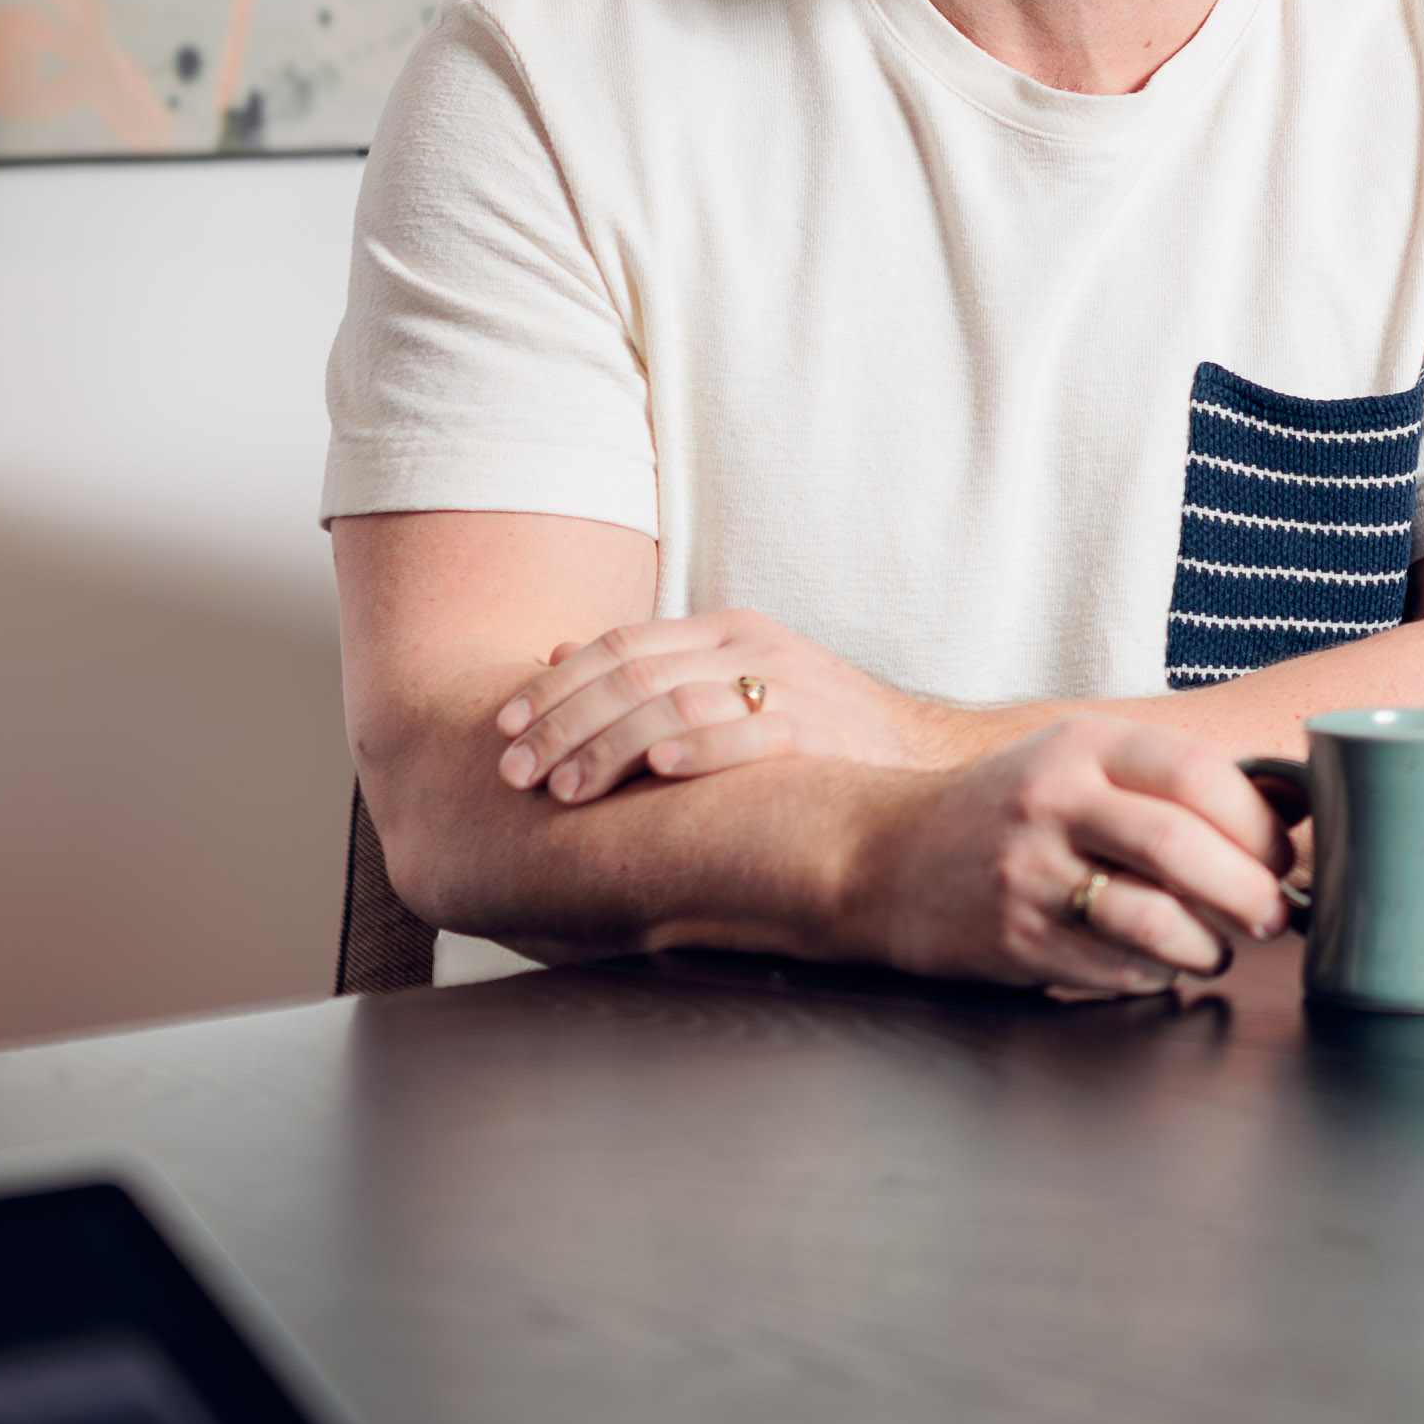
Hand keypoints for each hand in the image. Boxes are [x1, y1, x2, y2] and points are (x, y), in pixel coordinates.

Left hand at [499, 610, 950, 800]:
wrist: (923, 757)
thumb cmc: (814, 732)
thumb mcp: (731, 684)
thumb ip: (653, 671)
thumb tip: (557, 653)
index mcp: (723, 631)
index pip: (618, 645)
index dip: (554, 687)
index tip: (500, 730)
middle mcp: (750, 648)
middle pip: (633, 674)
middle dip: (563, 723)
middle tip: (514, 773)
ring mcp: (789, 685)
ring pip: (678, 703)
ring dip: (611, 746)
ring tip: (563, 791)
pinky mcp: (822, 731)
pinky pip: (753, 733)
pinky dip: (701, 748)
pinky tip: (659, 771)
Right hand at [839, 718, 1295, 993]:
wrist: (884, 856)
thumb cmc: (1007, 808)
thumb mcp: (1078, 761)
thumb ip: (1167, 779)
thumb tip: (1289, 809)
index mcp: (1084, 745)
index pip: (1196, 773)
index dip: (1257, 823)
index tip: (1282, 856)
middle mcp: (1055, 801)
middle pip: (1180, 847)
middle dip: (1248, 892)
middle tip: (1272, 916)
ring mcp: (1030, 874)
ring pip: (1153, 920)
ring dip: (1207, 946)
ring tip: (1216, 949)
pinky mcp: (1015, 941)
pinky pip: (1114, 969)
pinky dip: (1157, 975)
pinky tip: (1161, 967)